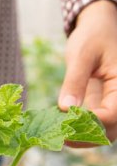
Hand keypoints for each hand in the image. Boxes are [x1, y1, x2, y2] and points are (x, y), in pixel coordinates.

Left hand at [59, 0, 116, 145]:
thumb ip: (74, 81)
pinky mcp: (102, 104)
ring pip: (102, 132)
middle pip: (109, 131)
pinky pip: (94, 123)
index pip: (113, 114)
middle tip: (56, 136)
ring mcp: (113, 103)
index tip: (65, 124)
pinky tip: (57, 124)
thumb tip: (65, 108)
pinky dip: (77, 128)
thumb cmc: (93, 37)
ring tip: (54, 132)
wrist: (99, 28)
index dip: (91, 123)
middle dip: (84, 137)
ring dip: (80, 137)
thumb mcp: (82, 55)